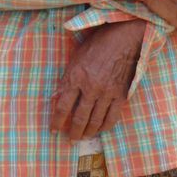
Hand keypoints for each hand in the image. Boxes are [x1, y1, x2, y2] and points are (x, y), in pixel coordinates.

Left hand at [49, 19, 144, 141]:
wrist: (123, 38)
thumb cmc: (97, 43)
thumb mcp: (76, 57)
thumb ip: (68, 77)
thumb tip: (58, 96)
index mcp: (76, 76)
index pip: (63, 106)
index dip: (56, 121)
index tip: (53, 129)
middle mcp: (91, 88)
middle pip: (79, 118)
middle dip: (73, 132)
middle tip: (70, 138)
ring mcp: (106, 93)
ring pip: (95, 121)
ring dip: (88, 132)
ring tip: (83, 137)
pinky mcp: (120, 95)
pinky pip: (111, 118)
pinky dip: (104, 127)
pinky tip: (100, 129)